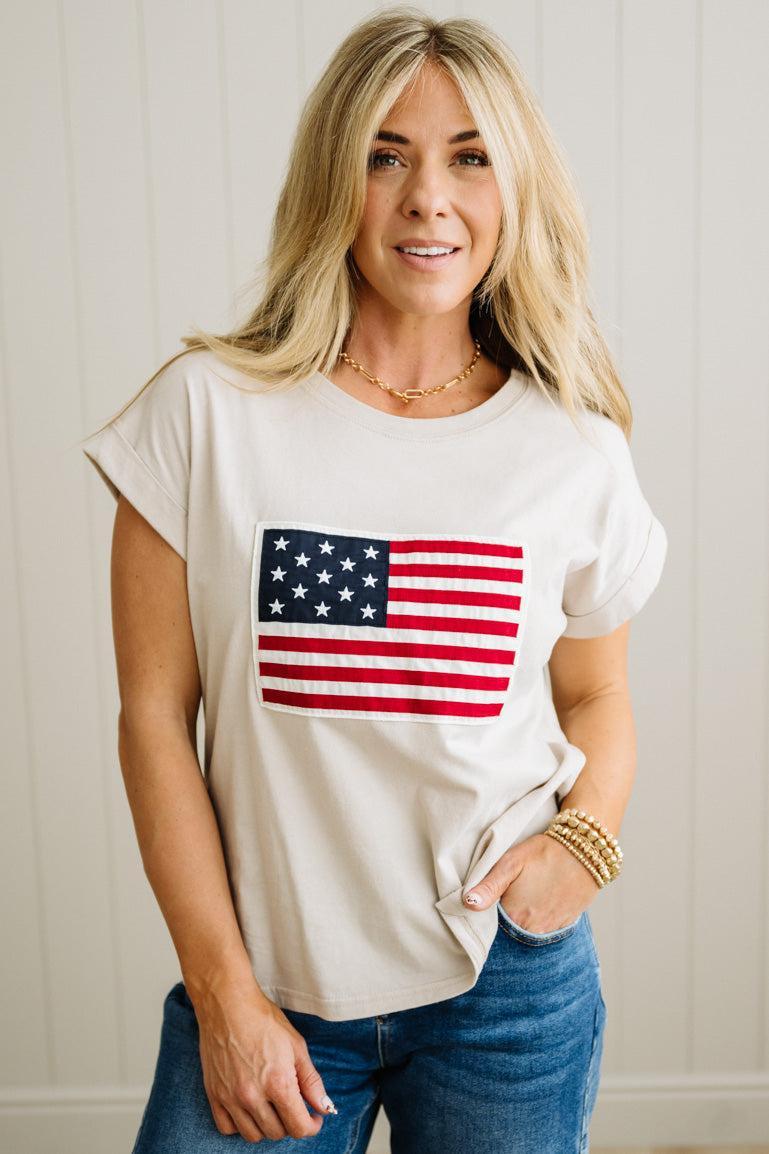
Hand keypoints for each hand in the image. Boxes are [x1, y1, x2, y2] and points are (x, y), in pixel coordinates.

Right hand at [189, 978, 336, 1142]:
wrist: (228, 1004)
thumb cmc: (263, 1019)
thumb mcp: (296, 1045)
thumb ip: (312, 1081)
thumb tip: (324, 1107)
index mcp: (278, 1083)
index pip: (299, 1127)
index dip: (312, 1126)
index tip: (314, 1117)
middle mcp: (253, 1096)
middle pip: (277, 1133)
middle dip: (291, 1123)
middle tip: (293, 1105)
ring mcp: (230, 1097)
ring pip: (253, 1135)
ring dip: (267, 1127)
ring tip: (273, 1107)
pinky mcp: (213, 1095)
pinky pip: (227, 1128)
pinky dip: (240, 1125)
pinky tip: (249, 1109)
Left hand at [463, 832, 598, 932]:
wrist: (584, 850)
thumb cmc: (543, 853)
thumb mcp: (511, 862)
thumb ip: (488, 886)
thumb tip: (467, 904)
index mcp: (515, 915)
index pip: (492, 926)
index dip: (489, 913)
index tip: (491, 900)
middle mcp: (533, 929)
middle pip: (510, 930)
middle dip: (506, 917)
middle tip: (510, 894)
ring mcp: (551, 929)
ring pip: (529, 931)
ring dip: (524, 919)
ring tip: (526, 896)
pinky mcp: (565, 924)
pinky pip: (547, 928)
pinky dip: (540, 918)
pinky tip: (540, 901)